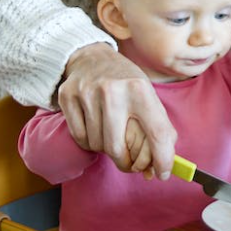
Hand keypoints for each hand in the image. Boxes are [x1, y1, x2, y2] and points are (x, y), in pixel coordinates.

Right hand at [58, 43, 176, 178]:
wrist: (92, 57)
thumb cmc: (126, 82)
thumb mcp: (148, 95)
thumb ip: (159, 128)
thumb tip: (162, 166)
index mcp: (140, 89)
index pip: (157, 133)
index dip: (162, 159)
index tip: (162, 174)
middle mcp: (113, 91)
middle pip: (117, 148)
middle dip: (126, 163)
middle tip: (130, 164)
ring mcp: (88, 93)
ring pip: (97, 145)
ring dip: (106, 149)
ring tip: (111, 135)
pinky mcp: (68, 96)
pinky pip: (80, 137)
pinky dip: (89, 142)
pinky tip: (95, 129)